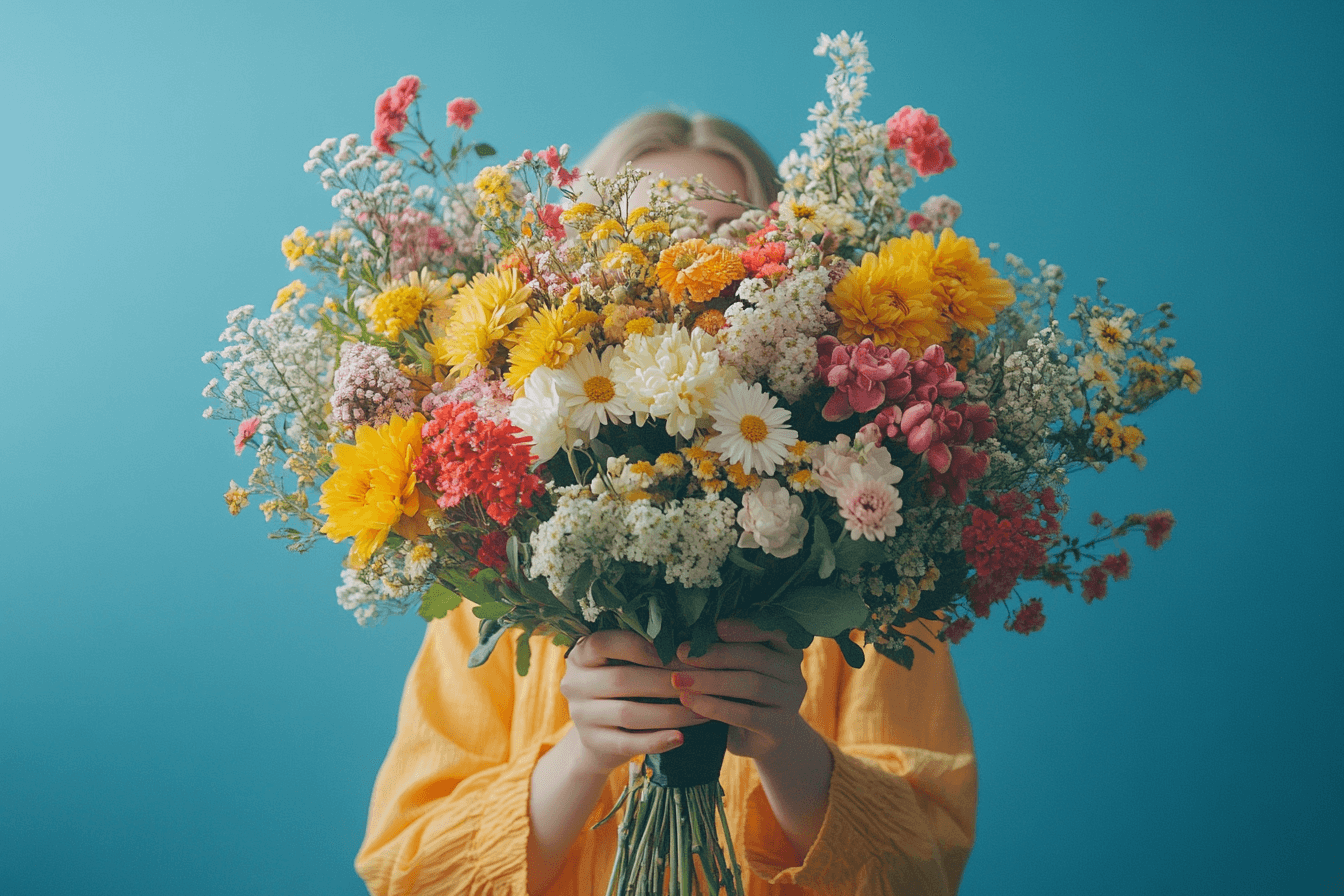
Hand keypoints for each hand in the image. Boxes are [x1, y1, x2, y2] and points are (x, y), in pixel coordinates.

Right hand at [560, 629, 708, 775]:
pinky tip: (681, 737)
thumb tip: (689, 641)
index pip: (603, 643)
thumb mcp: (621, 663)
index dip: (641, 646)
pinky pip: (628, 743)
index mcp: (580, 655)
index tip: (677, 652)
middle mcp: (574, 683)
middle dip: (666, 681)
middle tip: (701, 682)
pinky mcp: (594, 744)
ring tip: (701, 710)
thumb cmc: (621, 688)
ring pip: (628, 713)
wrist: (599, 736)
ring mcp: (581, 716)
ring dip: (669, 712)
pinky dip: (657, 741)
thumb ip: (643, 649)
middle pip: (621, 679)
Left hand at [671, 619, 810, 761]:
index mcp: (787, 649)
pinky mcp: (780, 728)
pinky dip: (716, 707)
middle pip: (757, 657)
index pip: (773, 629)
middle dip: (717, 654)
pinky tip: (690, 702)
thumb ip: (725, 649)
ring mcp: (791, 701)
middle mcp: (794, 673)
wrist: (761, 740)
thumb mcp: (738, 669)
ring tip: (679, 680)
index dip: (745, 627)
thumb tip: (689, 634)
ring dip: (711, 681)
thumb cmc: (742, 695)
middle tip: (682, 653)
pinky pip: (747, 715)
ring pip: (752, 685)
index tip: (714, 626)